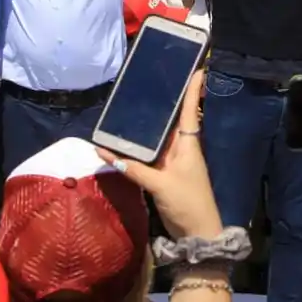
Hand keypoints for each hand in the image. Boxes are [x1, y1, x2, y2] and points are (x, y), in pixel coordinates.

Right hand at [97, 72, 222, 238]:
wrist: (198, 234)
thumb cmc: (187, 203)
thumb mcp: (159, 185)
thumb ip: (132, 168)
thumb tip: (103, 152)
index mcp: (188, 144)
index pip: (190, 110)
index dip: (193, 90)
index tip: (197, 67)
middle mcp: (182, 148)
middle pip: (172, 119)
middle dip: (166, 100)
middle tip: (154, 77)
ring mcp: (174, 161)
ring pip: (159, 137)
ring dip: (150, 123)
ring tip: (136, 100)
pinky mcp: (165, 174)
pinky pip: (151, 154)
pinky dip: (140, 145)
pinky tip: (126, 138)